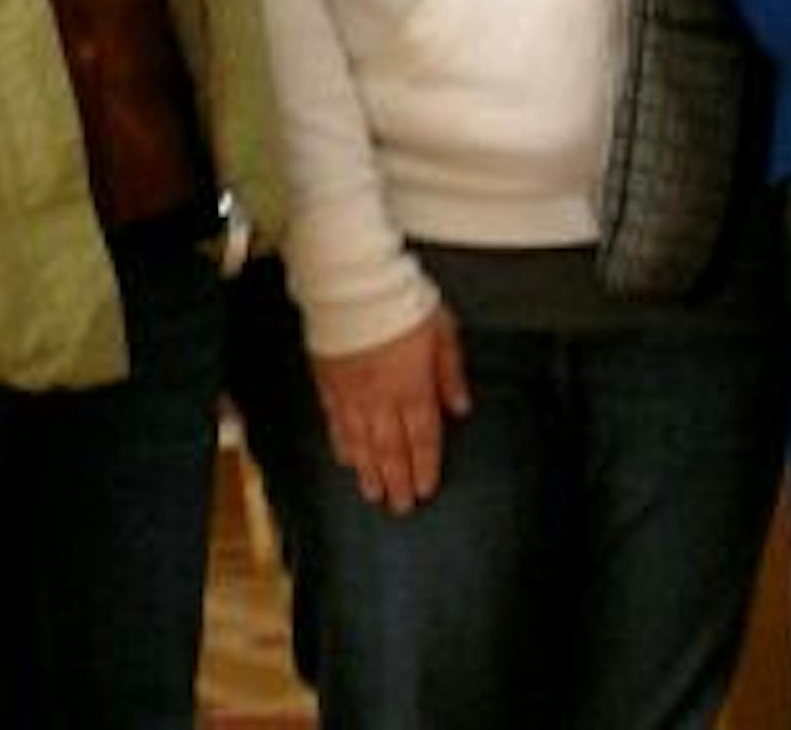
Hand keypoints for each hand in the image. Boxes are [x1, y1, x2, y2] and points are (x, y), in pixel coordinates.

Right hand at [312, 308, 471, 514]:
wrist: (354, 284)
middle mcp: (383, 397)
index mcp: (413, 385)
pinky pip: (335, 423)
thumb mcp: (443, 329)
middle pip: (391, 449)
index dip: (425, 467)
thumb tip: (461, 405)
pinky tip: (345, 459)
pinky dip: (342, 445)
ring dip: (369, 472)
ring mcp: (353, 393)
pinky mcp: (329, 382)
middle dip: (397, 481)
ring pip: (362, 443)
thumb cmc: (400, 300)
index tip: (426, 489)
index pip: (423, 437)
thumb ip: (451, 371)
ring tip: (373, 493)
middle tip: (399, 506)